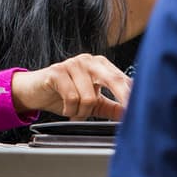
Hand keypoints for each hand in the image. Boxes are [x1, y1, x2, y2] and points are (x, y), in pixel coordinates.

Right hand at [10, 53, 132, 120]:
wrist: (34, 91)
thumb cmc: (63, 93)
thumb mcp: (92, 103)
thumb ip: (112, 107)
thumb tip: (131, 114)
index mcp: (101, 65)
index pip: (123, 79)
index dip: (133, 96)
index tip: (141, 111)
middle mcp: (89, 61)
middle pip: (114, 80)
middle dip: (124, 99)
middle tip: (131, 115)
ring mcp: (73, 64)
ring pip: (89, 97)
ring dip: (81, 112)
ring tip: (74, 111)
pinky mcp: (57, 71)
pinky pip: (72, 98)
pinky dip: (69, 110)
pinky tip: (65, 108)